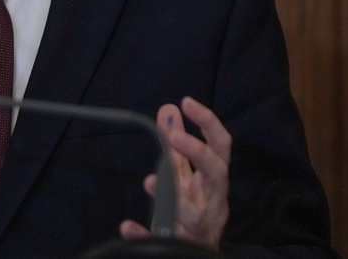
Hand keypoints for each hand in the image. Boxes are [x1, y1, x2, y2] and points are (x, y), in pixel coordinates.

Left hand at [120, 97, 230, 250]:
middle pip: (217, 174)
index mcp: (214, 180)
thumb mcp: (186, 174)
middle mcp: (214, 202)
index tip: (187, 102)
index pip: (220, 146)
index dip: (208, 123)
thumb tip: (169, 109)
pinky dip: (144, 234)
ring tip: (150, 181)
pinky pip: (163, 241)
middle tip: (175, 138)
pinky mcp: (182, 246)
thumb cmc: (194, 206)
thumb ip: (177, 144)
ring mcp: (200, 228)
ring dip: (173, 197)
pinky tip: (127, 225)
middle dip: (198, 153)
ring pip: (194, 215)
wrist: (198, 251)